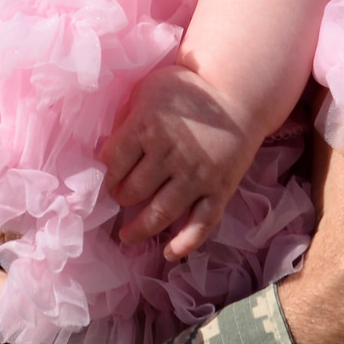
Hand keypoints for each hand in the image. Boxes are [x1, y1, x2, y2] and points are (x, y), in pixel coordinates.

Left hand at [99, 64, 260, 258]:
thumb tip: (106, 149)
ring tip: (127, 236)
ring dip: (140, 229)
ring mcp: (196, 176)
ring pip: (161, 213)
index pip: (112, 163)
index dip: (104, 175)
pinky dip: (185, 243)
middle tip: (120, 197)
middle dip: (121, 197)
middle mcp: (170, 154)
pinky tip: (169, 254)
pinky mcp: (219, 190)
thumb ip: (127, 117)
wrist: (238, 95)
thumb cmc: (188, 91)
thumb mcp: (149, 90)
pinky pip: (201, 224)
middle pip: (133, 190)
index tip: (106, 178)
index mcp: (147, 126)